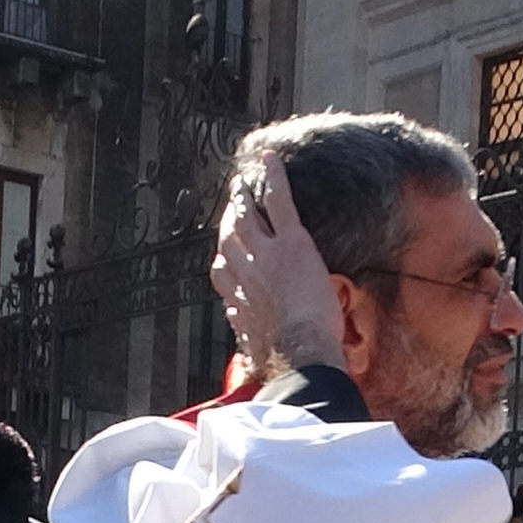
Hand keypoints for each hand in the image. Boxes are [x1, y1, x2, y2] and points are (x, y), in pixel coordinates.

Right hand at [211, 149, 345, 373]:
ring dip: (244, 196)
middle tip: (232, 205)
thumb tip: (247, 357)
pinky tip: (270, 159)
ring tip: (243, 183)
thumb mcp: (258, 356)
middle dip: (229, 219)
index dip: (224, 260)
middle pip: (229, 237)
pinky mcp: (289, 242)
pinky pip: (278, 201)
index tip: (226, 255)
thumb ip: (251, 346)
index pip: (223, 272)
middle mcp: (245, 273)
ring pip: (247, 216)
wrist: (299, 356)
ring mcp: (265, 254)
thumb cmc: (284, 363)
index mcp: (239, 301)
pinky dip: (273, 177)